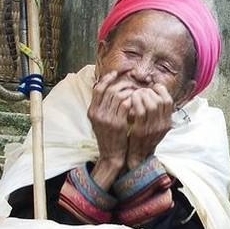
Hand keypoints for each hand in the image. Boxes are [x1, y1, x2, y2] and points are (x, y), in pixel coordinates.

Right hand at [87, 71, 132, 188]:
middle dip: (121, 83)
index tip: (116, 73)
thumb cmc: (109, 137)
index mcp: (92, 111)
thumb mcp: (100, 121)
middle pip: (109, 90)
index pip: (98, 88)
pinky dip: (132, 100)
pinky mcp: (117, 123)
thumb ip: (102, 107)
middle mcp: (97, 113)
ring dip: (128, 91)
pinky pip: (125, 105)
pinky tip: (137, 100)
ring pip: (118, 96)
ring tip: (135, 90)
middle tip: (130, 82)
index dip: (107, 78)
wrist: (111, 155)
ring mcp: (107, 118)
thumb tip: (109, 89)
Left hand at [119, 83, 175, 170]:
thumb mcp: (156, 126)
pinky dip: (136, 103)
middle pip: (160, 101)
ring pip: (152, 105)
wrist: (139, 158)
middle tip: (140, 91)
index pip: (168, 101)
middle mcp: (162, 125)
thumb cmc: (144, 139)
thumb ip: (158, 113)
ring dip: (142, 96)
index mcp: (167, 123)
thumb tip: (155, 94)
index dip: (160, 91)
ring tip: (135, 94)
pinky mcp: (141, 131)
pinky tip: (130, 100)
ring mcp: (153, 128)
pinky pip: (140, 112)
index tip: (151, 88)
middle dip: (149, 92)